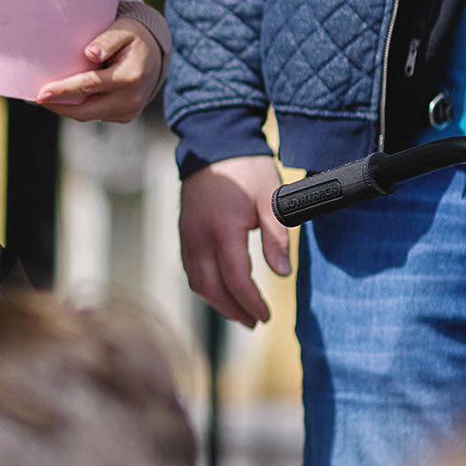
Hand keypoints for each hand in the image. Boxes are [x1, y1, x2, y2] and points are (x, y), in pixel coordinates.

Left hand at [34, 18, 164, 123]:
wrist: (155, 54)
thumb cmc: (133, 37)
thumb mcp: (122, 31)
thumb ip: (106, 40)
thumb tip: (90, 53)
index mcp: (129, 77)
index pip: (88, 86)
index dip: (63, 91)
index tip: (41, 94)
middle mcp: (131, 98)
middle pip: (86, 110)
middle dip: (60, 107)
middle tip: (39, 98)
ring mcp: (130, 110)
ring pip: (91, 115)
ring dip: (69, 108)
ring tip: (51, 97)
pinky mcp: (127, 116)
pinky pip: (99, 116)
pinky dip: (83, 108)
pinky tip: (71, 98)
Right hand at [178, 154, 290, 326]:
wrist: (215, 143)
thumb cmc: (248, 170)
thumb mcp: (272, 199)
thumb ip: (276, 238)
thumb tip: (281, 273)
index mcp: (223, 230)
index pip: (235, 280)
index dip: (251, 302)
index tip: (266, 315)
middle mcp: (199, 237)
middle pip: (211, 289)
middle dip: (233, 310)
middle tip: (253, 322)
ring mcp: (187, 235)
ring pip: (197, 282)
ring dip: (217, 302)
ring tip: (239, 312)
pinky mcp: (184, 232)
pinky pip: (190, 269)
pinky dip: (205, 286)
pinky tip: (221, 290)